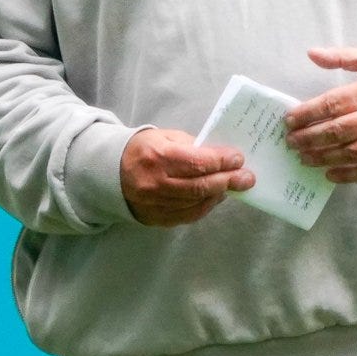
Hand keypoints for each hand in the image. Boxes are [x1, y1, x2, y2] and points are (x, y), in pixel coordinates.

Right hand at [120, 128, 253, 227]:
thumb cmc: (143, 149)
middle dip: (227, 181)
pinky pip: (187, 215)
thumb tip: (219, 156)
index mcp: (157, 157)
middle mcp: (155, 183)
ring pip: (195, 203)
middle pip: (199, 186)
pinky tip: (216, 197)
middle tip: (247, 178)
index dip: (221, 161)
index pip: (197, 162)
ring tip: (233, 186)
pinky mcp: (155, 218)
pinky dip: (205, 206)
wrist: (110, 172)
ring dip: (218, 194)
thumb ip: (191, 146)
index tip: (238, 159)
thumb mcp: (164, 137)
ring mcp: (155, 204)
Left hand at [285, 48, 356, 183]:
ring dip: (323, 158)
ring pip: (350, 154)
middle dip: (309, 138)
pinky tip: (331, 174)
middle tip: (291, 142)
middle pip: (336, 132)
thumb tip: (311, 53)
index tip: (288, 120)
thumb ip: (342, 57)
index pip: (330, 105)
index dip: (306, 114)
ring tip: (304, 158)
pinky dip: (349, 175)